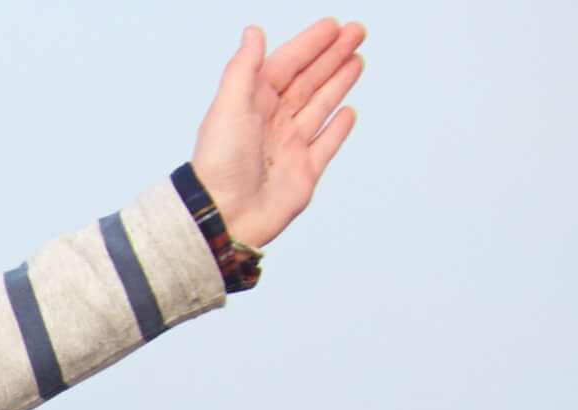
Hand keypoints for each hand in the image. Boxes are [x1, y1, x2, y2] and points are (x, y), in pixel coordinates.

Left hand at [191, 19, 364, 248]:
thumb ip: (243, 68)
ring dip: (338, 82)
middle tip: (357, 31)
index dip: (309, 45)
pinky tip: (348, 112)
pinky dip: (338, 129)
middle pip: (307, 82)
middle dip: (332, 56)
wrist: (224, 216)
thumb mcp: (228, 107)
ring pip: (319, 107)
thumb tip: (253, 32)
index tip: (334, 26)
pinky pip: (326, 145)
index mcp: (252, 106)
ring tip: (357, 59)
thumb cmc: (220, 163)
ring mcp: (289, 148)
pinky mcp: (304, 174)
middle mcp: (271, 124)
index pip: (285, 66)